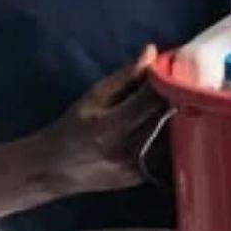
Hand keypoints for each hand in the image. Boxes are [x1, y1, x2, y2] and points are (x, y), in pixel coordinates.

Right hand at [44, 45, 167, 195]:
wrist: (54, 169)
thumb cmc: (73, 127)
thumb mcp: (94, 96)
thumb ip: (125, 76)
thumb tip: (152, 52)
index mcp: (111, 126)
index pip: (152, 99)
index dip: (166, 81)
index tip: (171, 70)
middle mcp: (126, 149)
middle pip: (165, 116)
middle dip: (173, 98)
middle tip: (176, 85)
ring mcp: (136, 167)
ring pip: (170, 135)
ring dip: (174, 117)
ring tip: (171, 105)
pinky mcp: (142, 177)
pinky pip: (165, 151)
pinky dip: (167, 136)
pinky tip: (162, 127)